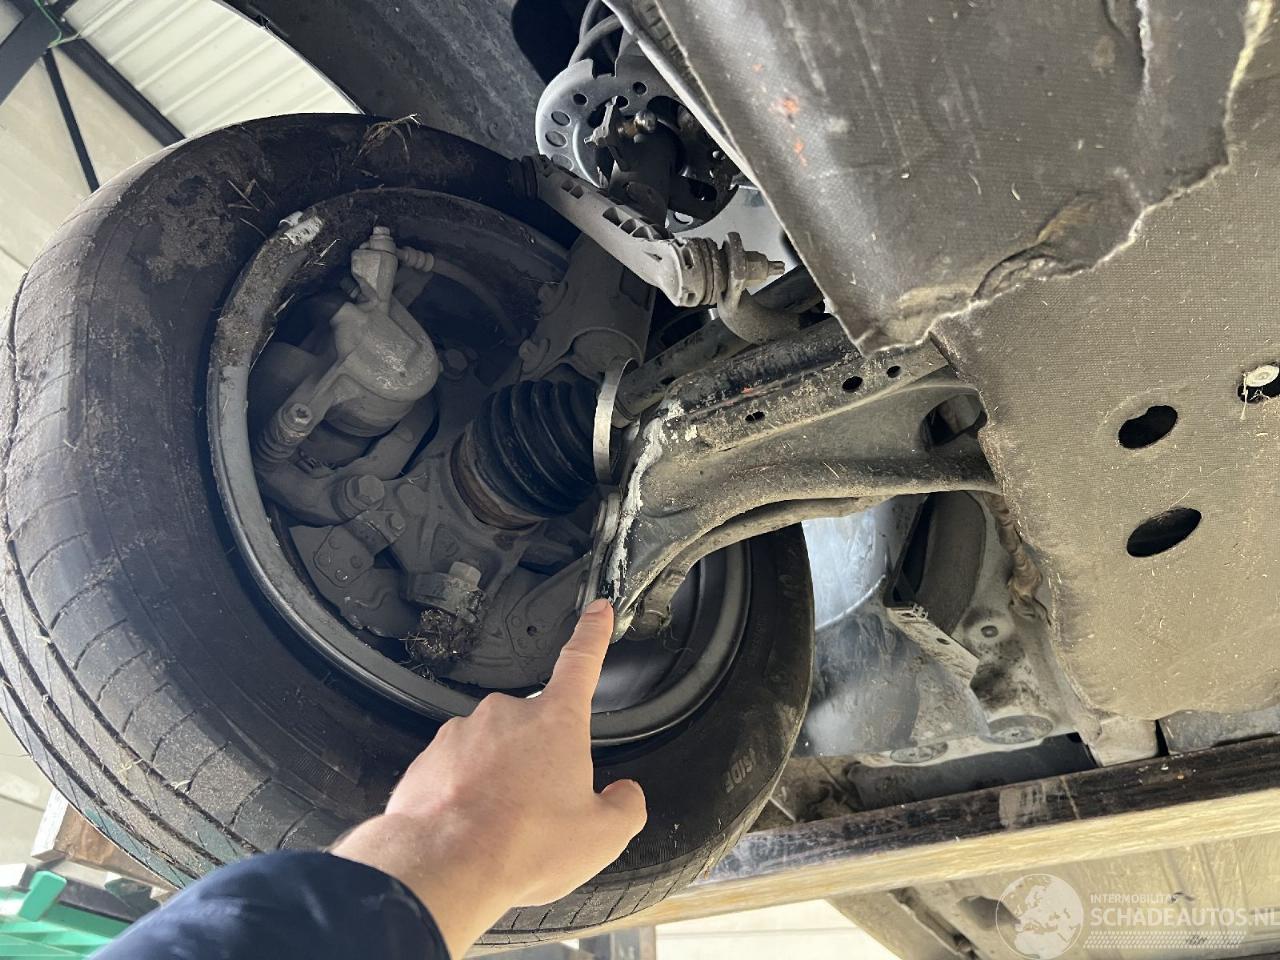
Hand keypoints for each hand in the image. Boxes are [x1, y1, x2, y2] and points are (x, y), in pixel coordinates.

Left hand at [331, 599, 647, 957]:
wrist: (443, 866)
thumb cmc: (523, 846)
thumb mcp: (602, 836)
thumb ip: (626, 806)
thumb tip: (624, 794)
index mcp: (556, 721)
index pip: (581, 663)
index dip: (593, 635)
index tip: (597, 610)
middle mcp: (507, 715)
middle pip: (535, 732)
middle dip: (540, 766)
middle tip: (541, 813)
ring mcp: (463, 732)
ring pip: (493, 754)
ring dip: (499, 783)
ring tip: (502, 828)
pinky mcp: (429, 758)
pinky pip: (456, 773)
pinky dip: (465, 797)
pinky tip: (470, 831)